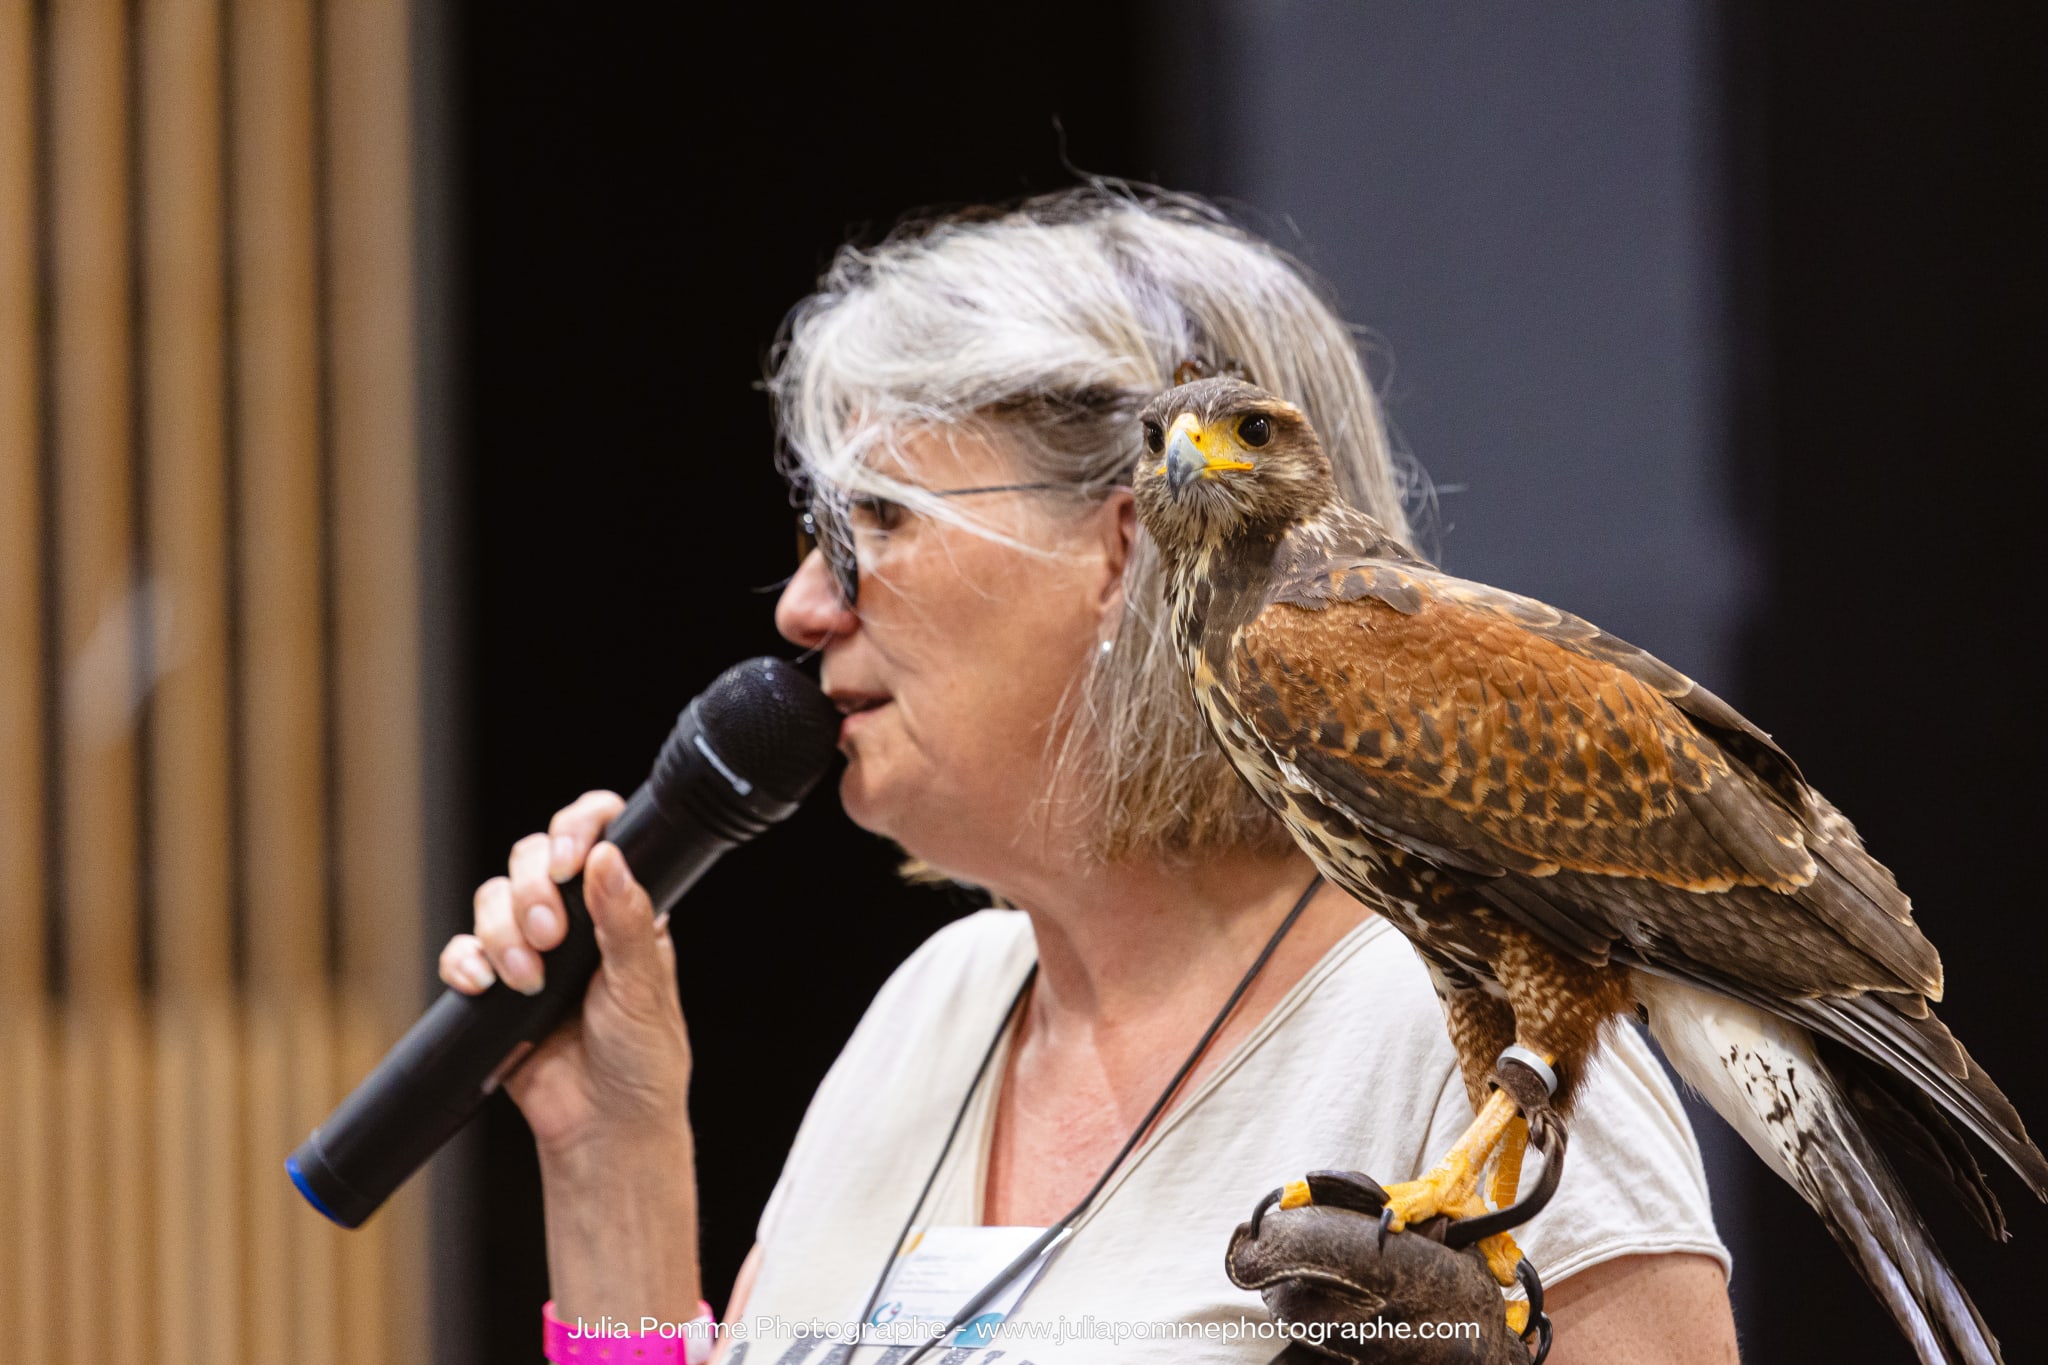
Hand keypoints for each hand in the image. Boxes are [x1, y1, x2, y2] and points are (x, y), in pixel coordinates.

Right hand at [437, 790, 691, 1158]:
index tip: (570, 860)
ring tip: (527, 980)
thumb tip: (610, 858)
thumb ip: (626, 923)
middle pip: (531, 859)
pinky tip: (483, 985)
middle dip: (532, 891)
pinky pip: (462, 951)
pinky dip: (464, 962)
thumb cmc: (642, 1060)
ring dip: (502, 932)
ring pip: (493, 899)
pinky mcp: (495, 986)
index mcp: (622, 908)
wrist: (602, 1127)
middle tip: (550, 937)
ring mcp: (532, 949)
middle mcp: (576, 920)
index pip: (597, 837)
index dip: (576, 830)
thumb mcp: (643, 988)